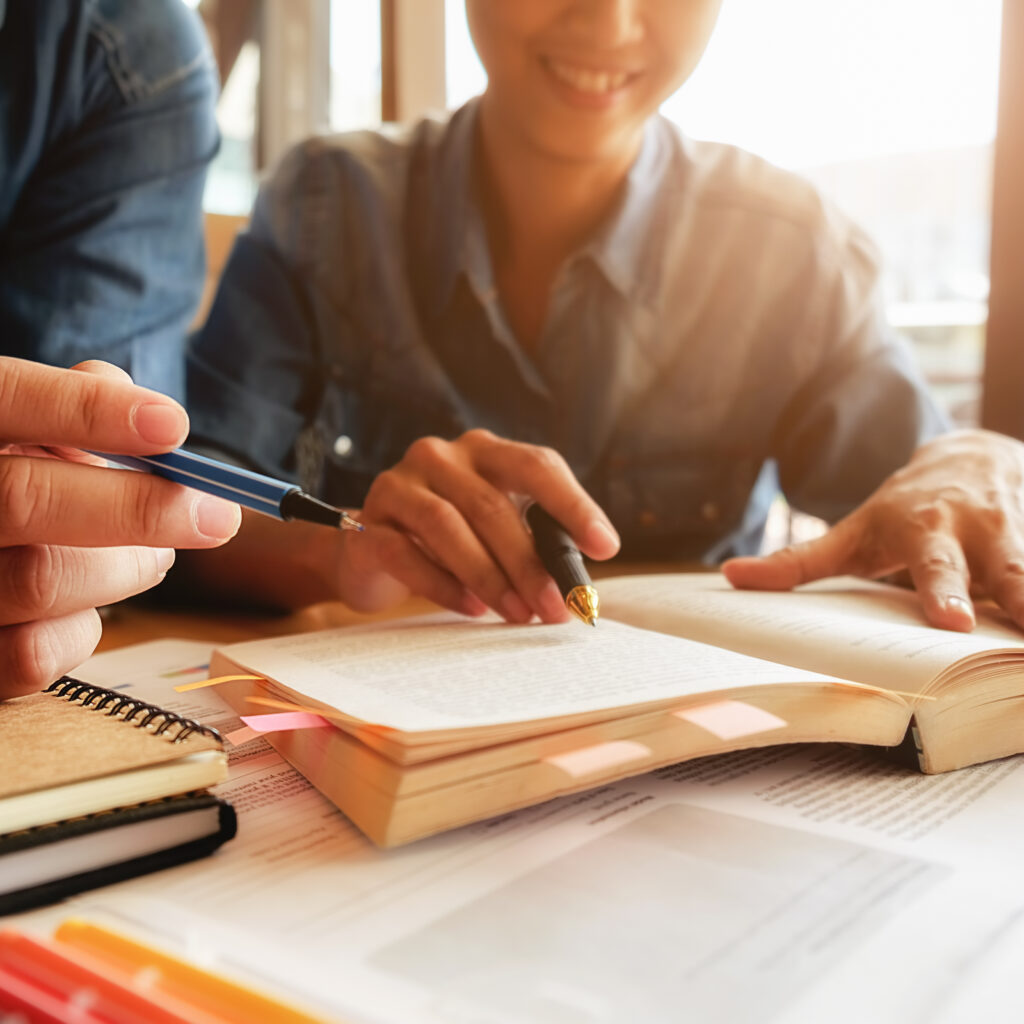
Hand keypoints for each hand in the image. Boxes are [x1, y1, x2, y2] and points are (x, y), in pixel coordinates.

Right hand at [1, 358, 241, 696]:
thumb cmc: (8, 481)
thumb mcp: (21, 431)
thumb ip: (75, 409)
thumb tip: (158, 421)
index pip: (7, 399)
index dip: (88, 410)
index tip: (174, 426)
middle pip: (24, 500)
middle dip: (139, 508)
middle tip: (215, 515)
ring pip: (42, 580)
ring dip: (127, 568)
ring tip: (156, 556)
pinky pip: (32, 655)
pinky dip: (84, 629)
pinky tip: (90, 605)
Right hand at [337, 429, 619, 621]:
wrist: (372, 552)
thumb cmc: (449, 542)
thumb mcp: (496, 532)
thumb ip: (535, 542)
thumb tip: (580, 586)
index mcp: (483, 451)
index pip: (536, 465)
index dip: (574, 505)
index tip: (605, 547)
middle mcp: (439, 456)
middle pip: (492, 505)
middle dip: (529, 563)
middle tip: (555, 608)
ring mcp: (399, 485)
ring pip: (448, 526)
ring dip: (490, 576)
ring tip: (518, 614)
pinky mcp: (368, 524)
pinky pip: (407, 554)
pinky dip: (444, 586)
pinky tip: (473, 609)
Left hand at [722, 429, 1023, 632]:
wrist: (974, 457)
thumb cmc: (903, 510)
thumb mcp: (852, 530)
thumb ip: (799, 561)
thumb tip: (731, 579)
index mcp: (929, 530)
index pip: (936, 566)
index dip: (945, 590)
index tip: (952, 618)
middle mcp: (985, 530)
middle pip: (1010, 570)